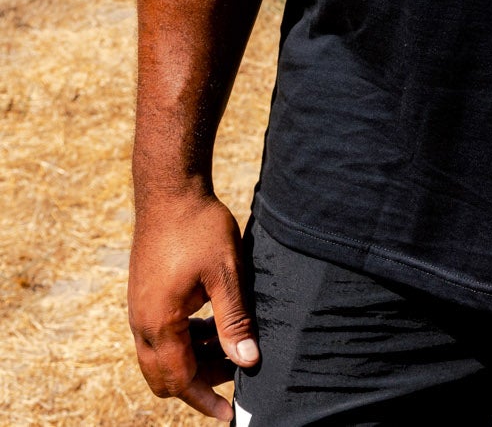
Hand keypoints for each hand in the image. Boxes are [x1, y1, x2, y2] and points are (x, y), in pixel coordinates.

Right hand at [129, 194, 258, 420]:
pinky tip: (214, 325)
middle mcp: (141, 324)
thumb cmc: (200, 228)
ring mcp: (139, 311)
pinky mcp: (144, 297)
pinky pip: (160, 336)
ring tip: (232, 348)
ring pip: (162, 357)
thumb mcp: (226, 274)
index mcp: (159, 324)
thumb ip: (235, 321)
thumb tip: (248, 362)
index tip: (231, 415)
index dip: (206, 401)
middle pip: (165, 377)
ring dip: (193, 361)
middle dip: (199, 384)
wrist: (169, 192)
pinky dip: (185, 341)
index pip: (180, 381)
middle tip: (236, 374)